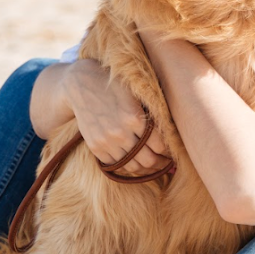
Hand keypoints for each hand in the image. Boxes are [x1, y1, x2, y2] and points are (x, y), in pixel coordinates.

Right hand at [61, 59, 170, 177]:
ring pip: (132, 166)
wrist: (81, 84)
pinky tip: (134, 162)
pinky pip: (115, 165)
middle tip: (167, 163)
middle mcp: (121, 133)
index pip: (160, 145)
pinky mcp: (95, 147)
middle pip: (149, 160)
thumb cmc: (115, 86)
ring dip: (146, 169)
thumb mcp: (137, 95)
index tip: (173, 152)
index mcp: (135, 119)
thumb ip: (151, 115)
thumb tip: (172, 133)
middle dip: (161, 164)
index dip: (169, 151)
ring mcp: (106, 142)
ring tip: (153, 166)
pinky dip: (126, 166)